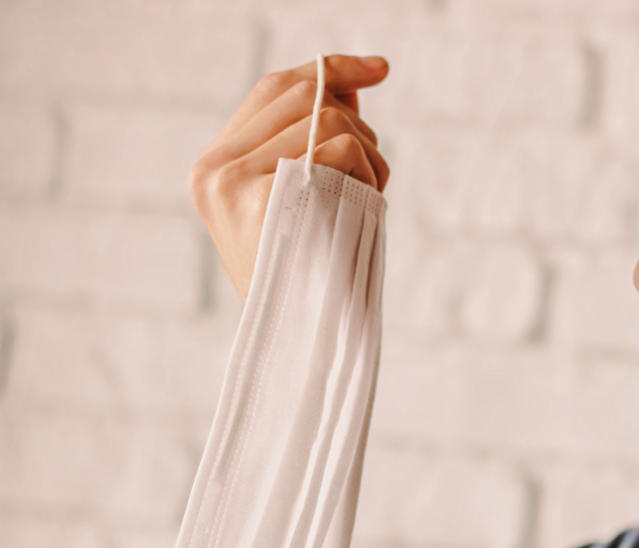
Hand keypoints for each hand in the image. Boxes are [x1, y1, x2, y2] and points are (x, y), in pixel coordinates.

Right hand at [187, 54, 391, 300]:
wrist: (301, 340)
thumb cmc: (309, 273)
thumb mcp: (304, 200)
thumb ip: (314, 140)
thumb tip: (354, 83)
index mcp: (213, 165)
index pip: (275, 88)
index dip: (330, 70)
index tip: (378, 69)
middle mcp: (214, 170)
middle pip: (309, 99)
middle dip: (359, 128)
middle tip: (373, 174)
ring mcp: (235, 184)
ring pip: (331, 123)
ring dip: (371, 159)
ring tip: (367, 202)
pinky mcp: (266, 201)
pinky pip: (339, 152)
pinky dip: (369, 175)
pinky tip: (364, 210)